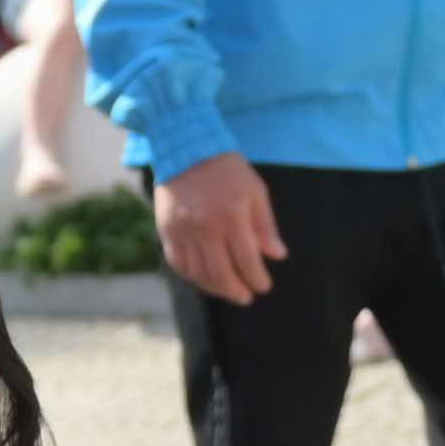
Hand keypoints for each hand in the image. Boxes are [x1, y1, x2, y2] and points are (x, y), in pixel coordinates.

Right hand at [153, 154, 284, 304]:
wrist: (186, 148)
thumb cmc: (228, 170)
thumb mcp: (255, 192)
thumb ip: (266, 226)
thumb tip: (278, 256)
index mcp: (232, 216)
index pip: (247, 260)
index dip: (257, 278)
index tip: (263, 286)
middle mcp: (206, 227)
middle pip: (221, 273)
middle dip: (236, 291)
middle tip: (246, 297)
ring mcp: (183, 230)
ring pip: (198, 273)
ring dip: (215, 288)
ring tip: (227, 291)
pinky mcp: (166, 230)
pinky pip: (178, 263)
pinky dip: (192, 276)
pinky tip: (204, 279)